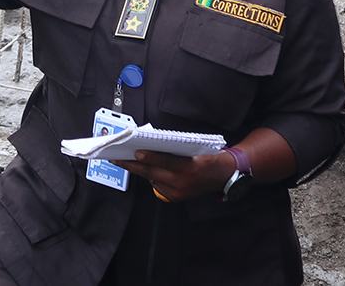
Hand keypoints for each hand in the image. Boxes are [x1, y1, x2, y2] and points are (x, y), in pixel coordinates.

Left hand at [116, 150, 235, 202]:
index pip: (165, 161)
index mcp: (190, 167)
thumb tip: (153, 145)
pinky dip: (150, 178)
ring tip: (126, 162)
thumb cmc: (211, 158)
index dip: (150, 156)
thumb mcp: (196, 149)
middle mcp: (183, 182)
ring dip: (140, 171)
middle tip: (118, 158)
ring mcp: (179, 192)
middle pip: (153, 173)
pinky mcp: (176, 197)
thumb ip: (175, 150)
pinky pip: (158, 186)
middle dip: (134, 165)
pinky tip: (144, 170)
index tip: (136, 151)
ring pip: (153, 180)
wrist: (225, 176)